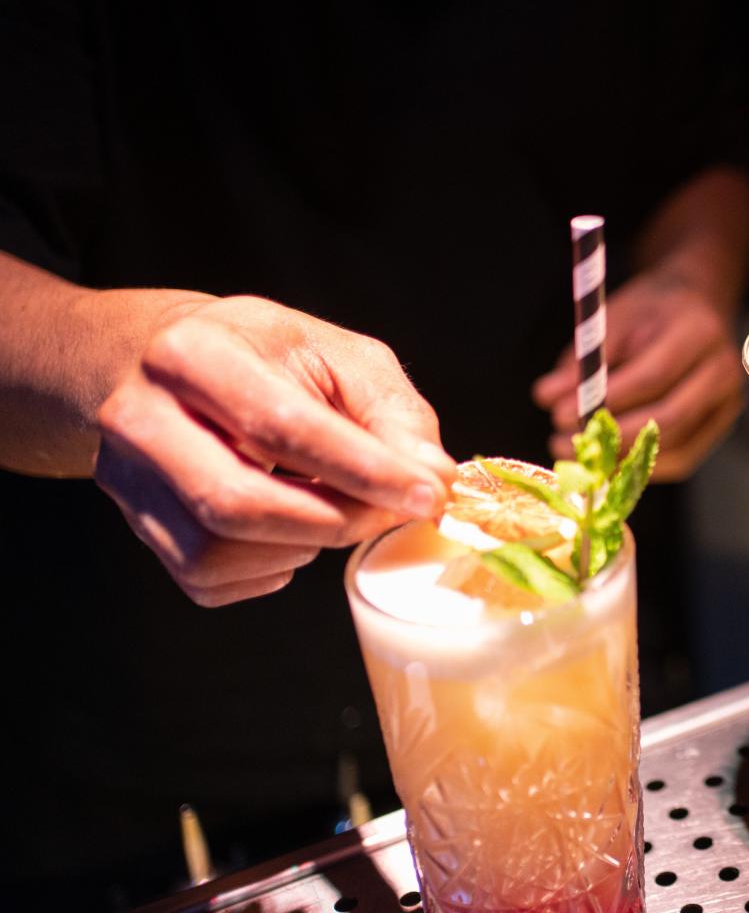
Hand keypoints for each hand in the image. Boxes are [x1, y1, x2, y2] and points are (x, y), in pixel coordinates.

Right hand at [93, 296, 456, 605]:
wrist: (163, 361)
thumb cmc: (264, 356)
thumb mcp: (338, 355)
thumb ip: (392, 412)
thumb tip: (433, 479)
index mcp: (193, 354)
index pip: (282, 426)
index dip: (365, 470)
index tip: (427, 494)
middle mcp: (141, 417)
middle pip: (239, 502)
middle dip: (336, 520)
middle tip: (392, 512)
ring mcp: (128, 477)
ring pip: (217, 551)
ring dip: (302, 547)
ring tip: (338, 511)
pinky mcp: (136, 523)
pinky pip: (206, 579)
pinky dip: (268, 569)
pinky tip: (293, 531)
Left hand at [533, 274, 742, 481]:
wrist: (698, 306)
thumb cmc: (651, 310)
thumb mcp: (615, 317)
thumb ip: (584, 357)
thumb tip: (546, 397)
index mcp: (698, 332)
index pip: (654, 376)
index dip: (606, 400)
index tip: (558, 413)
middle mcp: (722, 370)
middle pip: (671, 418)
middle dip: (612, 438)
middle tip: (561, 442)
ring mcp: (727, 403)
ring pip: (678, 446)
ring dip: (623, 458)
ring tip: (576, 452)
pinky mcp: (720, 426)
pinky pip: (682, 458)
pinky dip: (641, 465)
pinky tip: (607, 459)